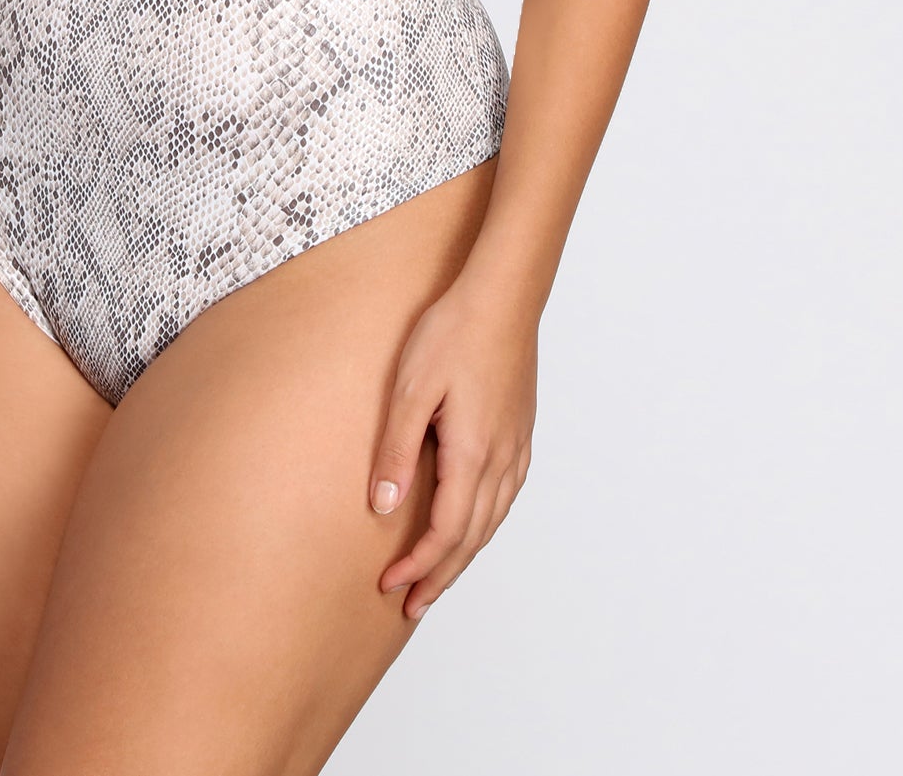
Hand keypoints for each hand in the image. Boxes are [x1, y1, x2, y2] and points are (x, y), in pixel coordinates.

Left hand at [367, 269, 537, 620]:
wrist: (502, 295)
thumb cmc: (452, 332)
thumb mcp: (409, 388)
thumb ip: (397, 451)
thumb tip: (383, 508)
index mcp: (472, 454)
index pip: (446, 532)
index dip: (419, 567)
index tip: (390, 587)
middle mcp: (501, 459)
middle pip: (472, 538)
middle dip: (441, 576)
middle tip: (412, 607)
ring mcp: (516, 446)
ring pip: (492, 520)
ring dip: (464, 554)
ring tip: (438, 577)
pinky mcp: (520, 431)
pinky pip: (505, 496)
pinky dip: (485, 524)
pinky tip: (473, 524)